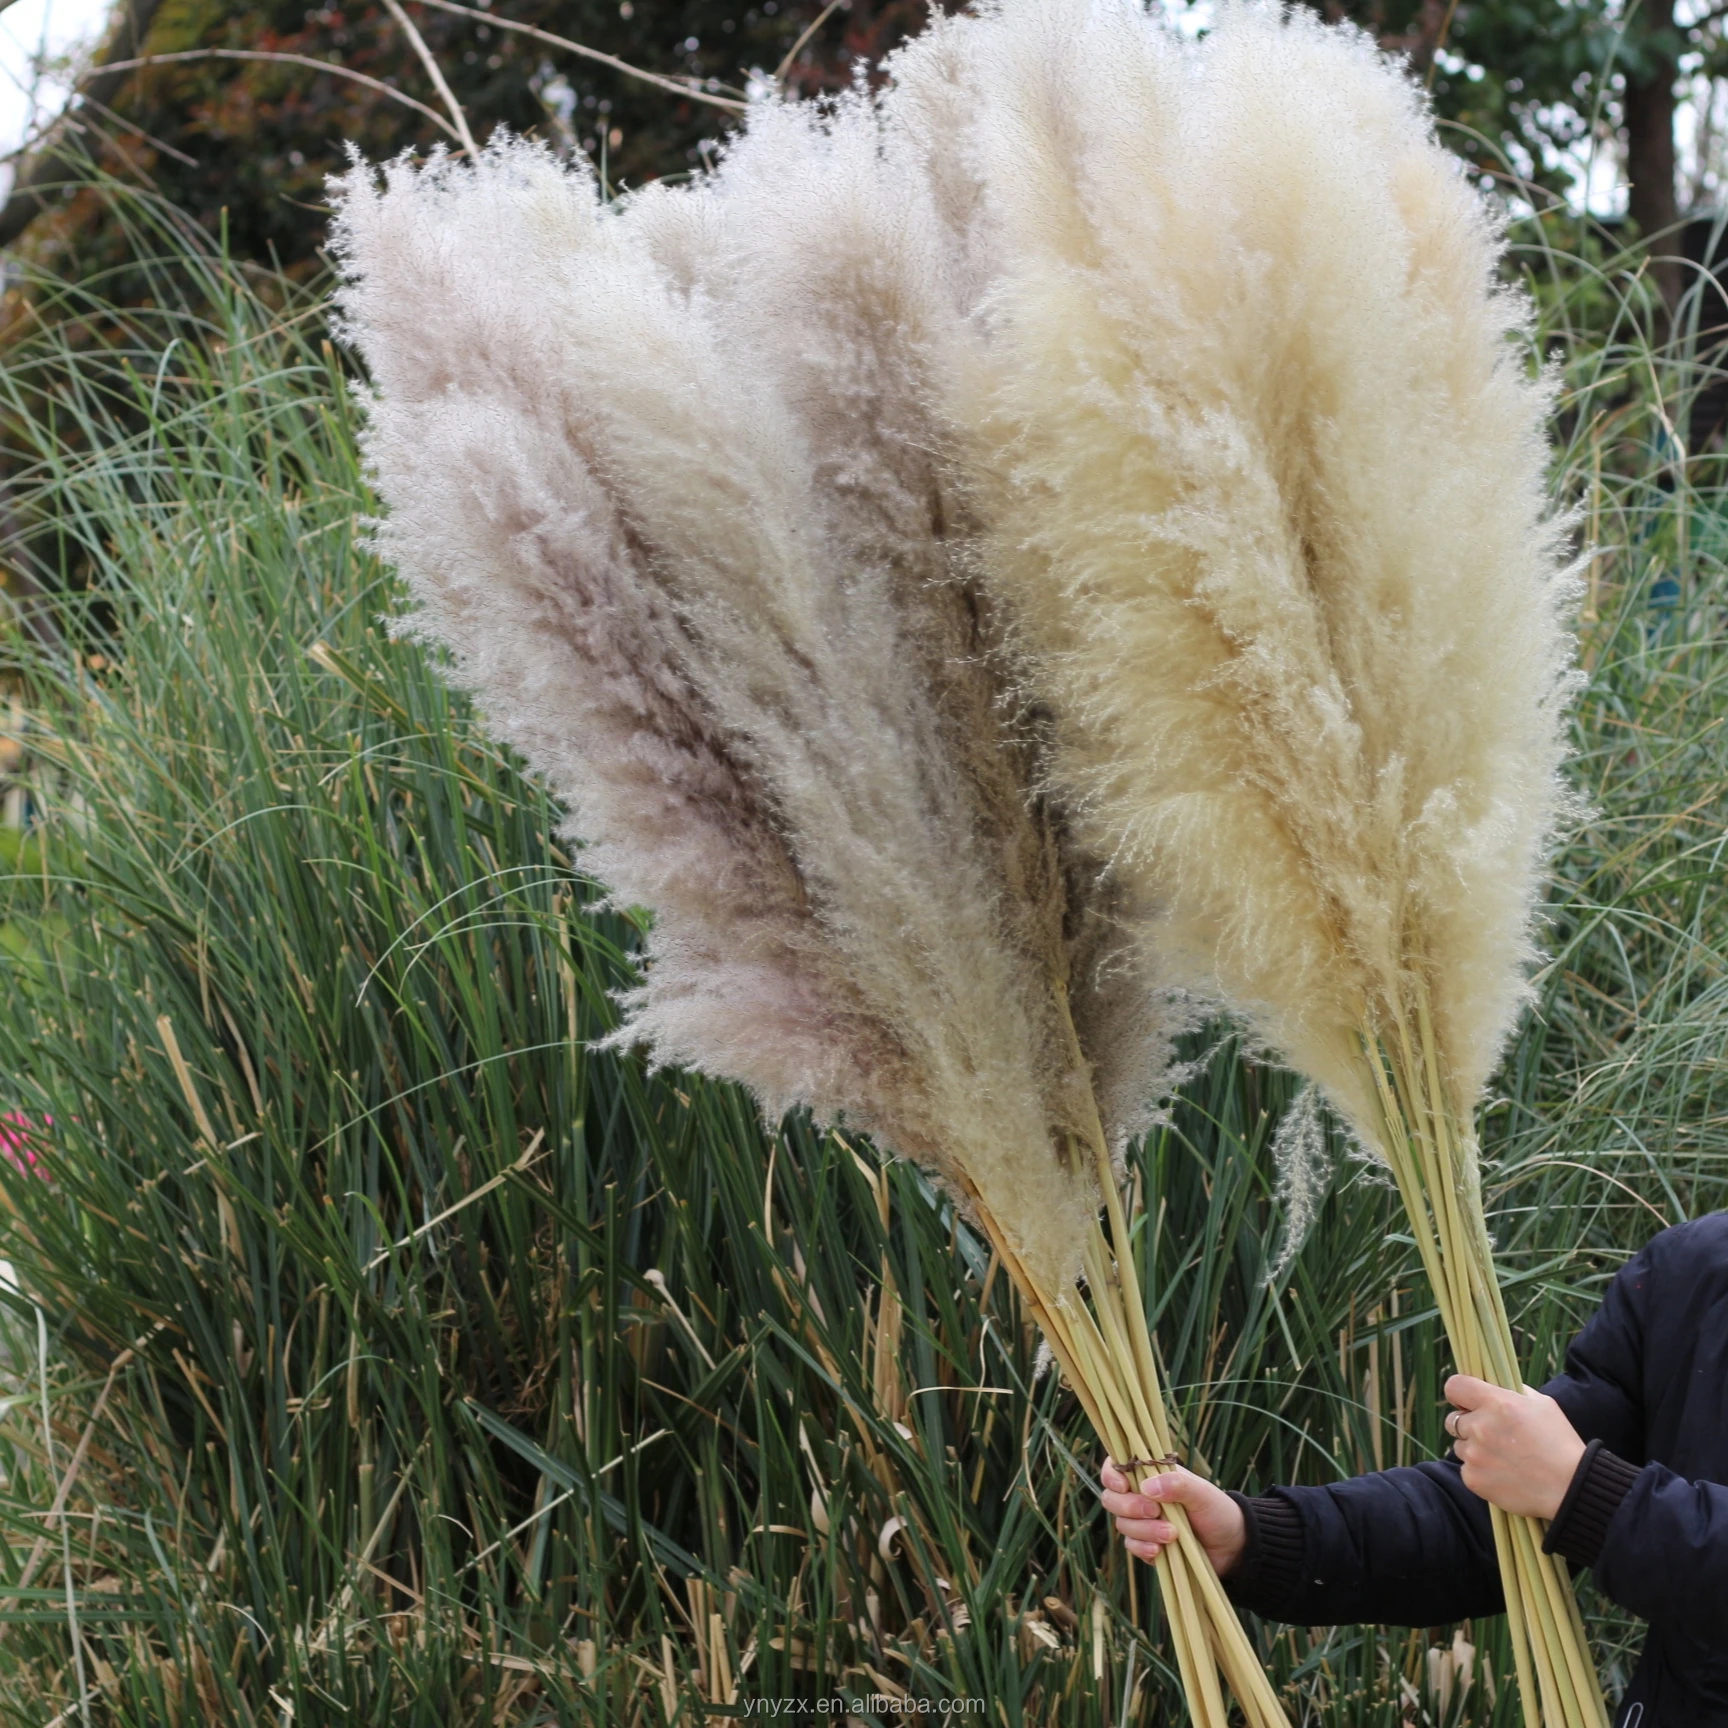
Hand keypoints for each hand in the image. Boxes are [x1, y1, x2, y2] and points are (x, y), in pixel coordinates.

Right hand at [1099, 1457, 1246, 1576]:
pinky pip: (1132, 1547)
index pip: (1117, 1467)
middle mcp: (1141, 1497)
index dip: (1112, 1475)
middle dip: (1129, 1506)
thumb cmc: (1217, 1510)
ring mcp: (1143, 1523)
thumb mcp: (1201, 1493)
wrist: (1232, 1547)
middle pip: (1112, 1498)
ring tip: (1172, 1534)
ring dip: (1143, 1530)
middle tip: (1154, 1511)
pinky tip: (1160, 1551)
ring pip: (1122, 1524)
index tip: (1123, 1485)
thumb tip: (1147, 1487)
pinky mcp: (1147, 1546)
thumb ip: (1177, 1484)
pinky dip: (1143, 1548)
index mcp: (1151, 1475)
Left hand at [1444, 1375, 1586, 1519]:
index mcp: (1496, 1403)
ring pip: (1460, 1445)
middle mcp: (1480, 1427)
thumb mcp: (1542, 1405)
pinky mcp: (1473, 1479)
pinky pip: (1467, 1469)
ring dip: (1474, 1449)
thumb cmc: (1560, 1443)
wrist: (1571, 1488)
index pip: (1454, 1386)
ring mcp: (1474, 1455)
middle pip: (1454, 1419)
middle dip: (1469, 1424)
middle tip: (1494, 1435)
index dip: (1459, 1393)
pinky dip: (1479, 1471)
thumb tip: (1494, 1386)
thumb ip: (1513, 1392)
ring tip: (1503, 1457)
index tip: (1466, 1401)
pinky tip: (1503, 1474)